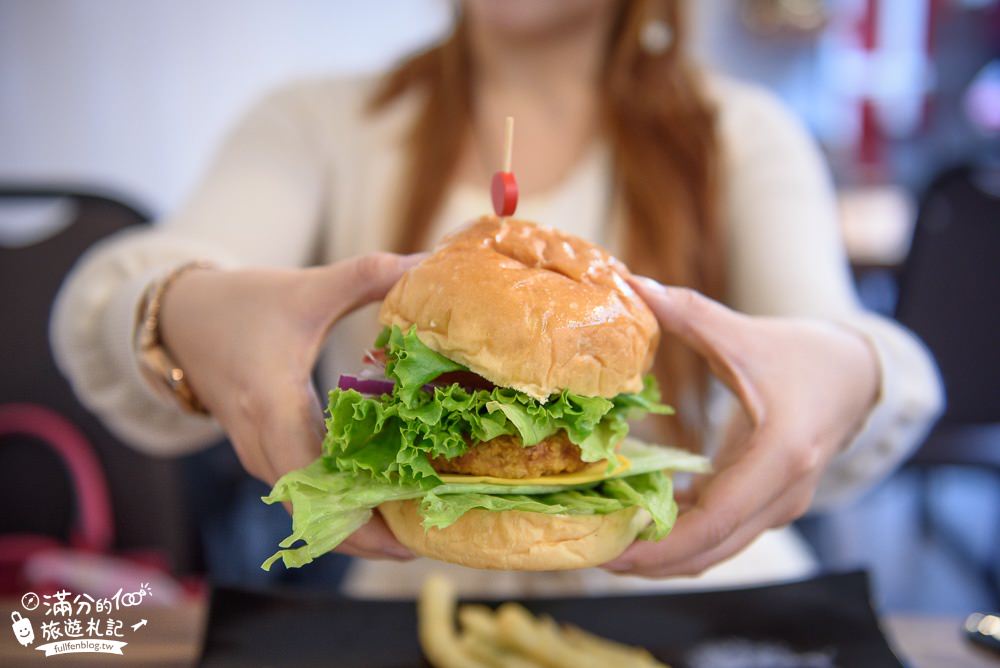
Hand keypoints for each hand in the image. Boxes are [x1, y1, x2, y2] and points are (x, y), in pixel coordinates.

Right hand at [160, 253, 422, 560]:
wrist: (181, 319)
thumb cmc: (243, 304)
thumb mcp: (306, 288)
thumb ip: (366, 276)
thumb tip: (424, 266)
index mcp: (272, 406)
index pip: (317, 485)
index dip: (361, 520)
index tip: (409, 538)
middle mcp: (261, 444)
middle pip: (318, 512)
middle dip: (372, 533)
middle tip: (429, 536)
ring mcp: (258, 455)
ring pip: (310, 509)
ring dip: (358, 521)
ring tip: (415, 523)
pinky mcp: (263, 455)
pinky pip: (305, 494)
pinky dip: (341, 504)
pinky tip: (383, 497)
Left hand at [603, 278, 878, 576]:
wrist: (858, 373)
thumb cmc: (803, 353)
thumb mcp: (744, 334)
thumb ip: (688, 314)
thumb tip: (630, 284)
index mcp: (781, 456)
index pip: (715, 521)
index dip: (659, 545)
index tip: (609, 551)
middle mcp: (785, 493)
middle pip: (712, 549)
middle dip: (651, 562)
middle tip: (591, 554)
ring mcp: (781, 505)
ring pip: (718, 550)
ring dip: (665, 556)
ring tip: (607, 545)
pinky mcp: (770, 504)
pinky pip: (723, 534)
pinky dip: (683, 539)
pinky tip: (641, 524)